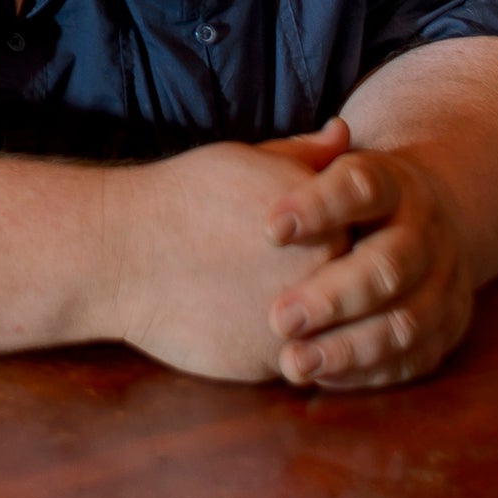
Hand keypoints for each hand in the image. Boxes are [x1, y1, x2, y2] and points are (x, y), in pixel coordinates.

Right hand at [117, 122, 347, 382]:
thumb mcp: (249, 159)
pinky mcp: (272, 364)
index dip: (354, 244)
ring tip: (282, 309)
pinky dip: (288, 353)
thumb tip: (344, 132)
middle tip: (301, 282)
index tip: (330, 244)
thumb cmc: (183, 196)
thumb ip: (305, 155)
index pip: (375, 241)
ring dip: (322, 329)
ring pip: (336, 336)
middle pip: (361, 293)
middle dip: (344, 291)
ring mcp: (303, 324)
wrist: (122, 252)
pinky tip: (257, 329)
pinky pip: (300, 365)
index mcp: (332, 222)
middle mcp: (327, 275)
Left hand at [264, 135, 473, 389]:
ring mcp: (443, 283)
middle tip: (278, 317)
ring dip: (348, 348)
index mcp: (394, 184)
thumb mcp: (326, 169)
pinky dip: (369, 372)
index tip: (268, 228)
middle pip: (389, 265)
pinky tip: (322, 376)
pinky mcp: (447, 329)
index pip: (362, 187)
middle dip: (333, 296)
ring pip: (405, 322)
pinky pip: (413, 358)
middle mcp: (426, 232)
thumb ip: (307, 157)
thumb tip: (329, 132)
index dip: (318, 206)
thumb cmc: (343, 199)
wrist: (421, 222)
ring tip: (292, 362)